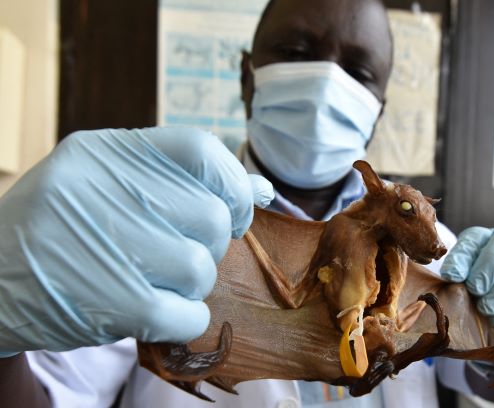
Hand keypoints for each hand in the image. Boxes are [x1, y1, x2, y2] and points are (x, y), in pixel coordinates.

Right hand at [0, 127, 272, 355]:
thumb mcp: (106, 184)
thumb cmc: (59, 231)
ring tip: (156, 282)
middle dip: (210, 244)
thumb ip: (181, 182)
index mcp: (104, 152)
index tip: (234, 211)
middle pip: (212, 216)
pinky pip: (189, 314)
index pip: (201, 150)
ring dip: (192, 284)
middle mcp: (103, 191)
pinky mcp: (111, 303)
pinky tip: (154, 311)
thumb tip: (260, 189)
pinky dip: (184, 318)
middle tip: (178, 252)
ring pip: (202, 267)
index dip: (233, 184)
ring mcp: (106, 246)